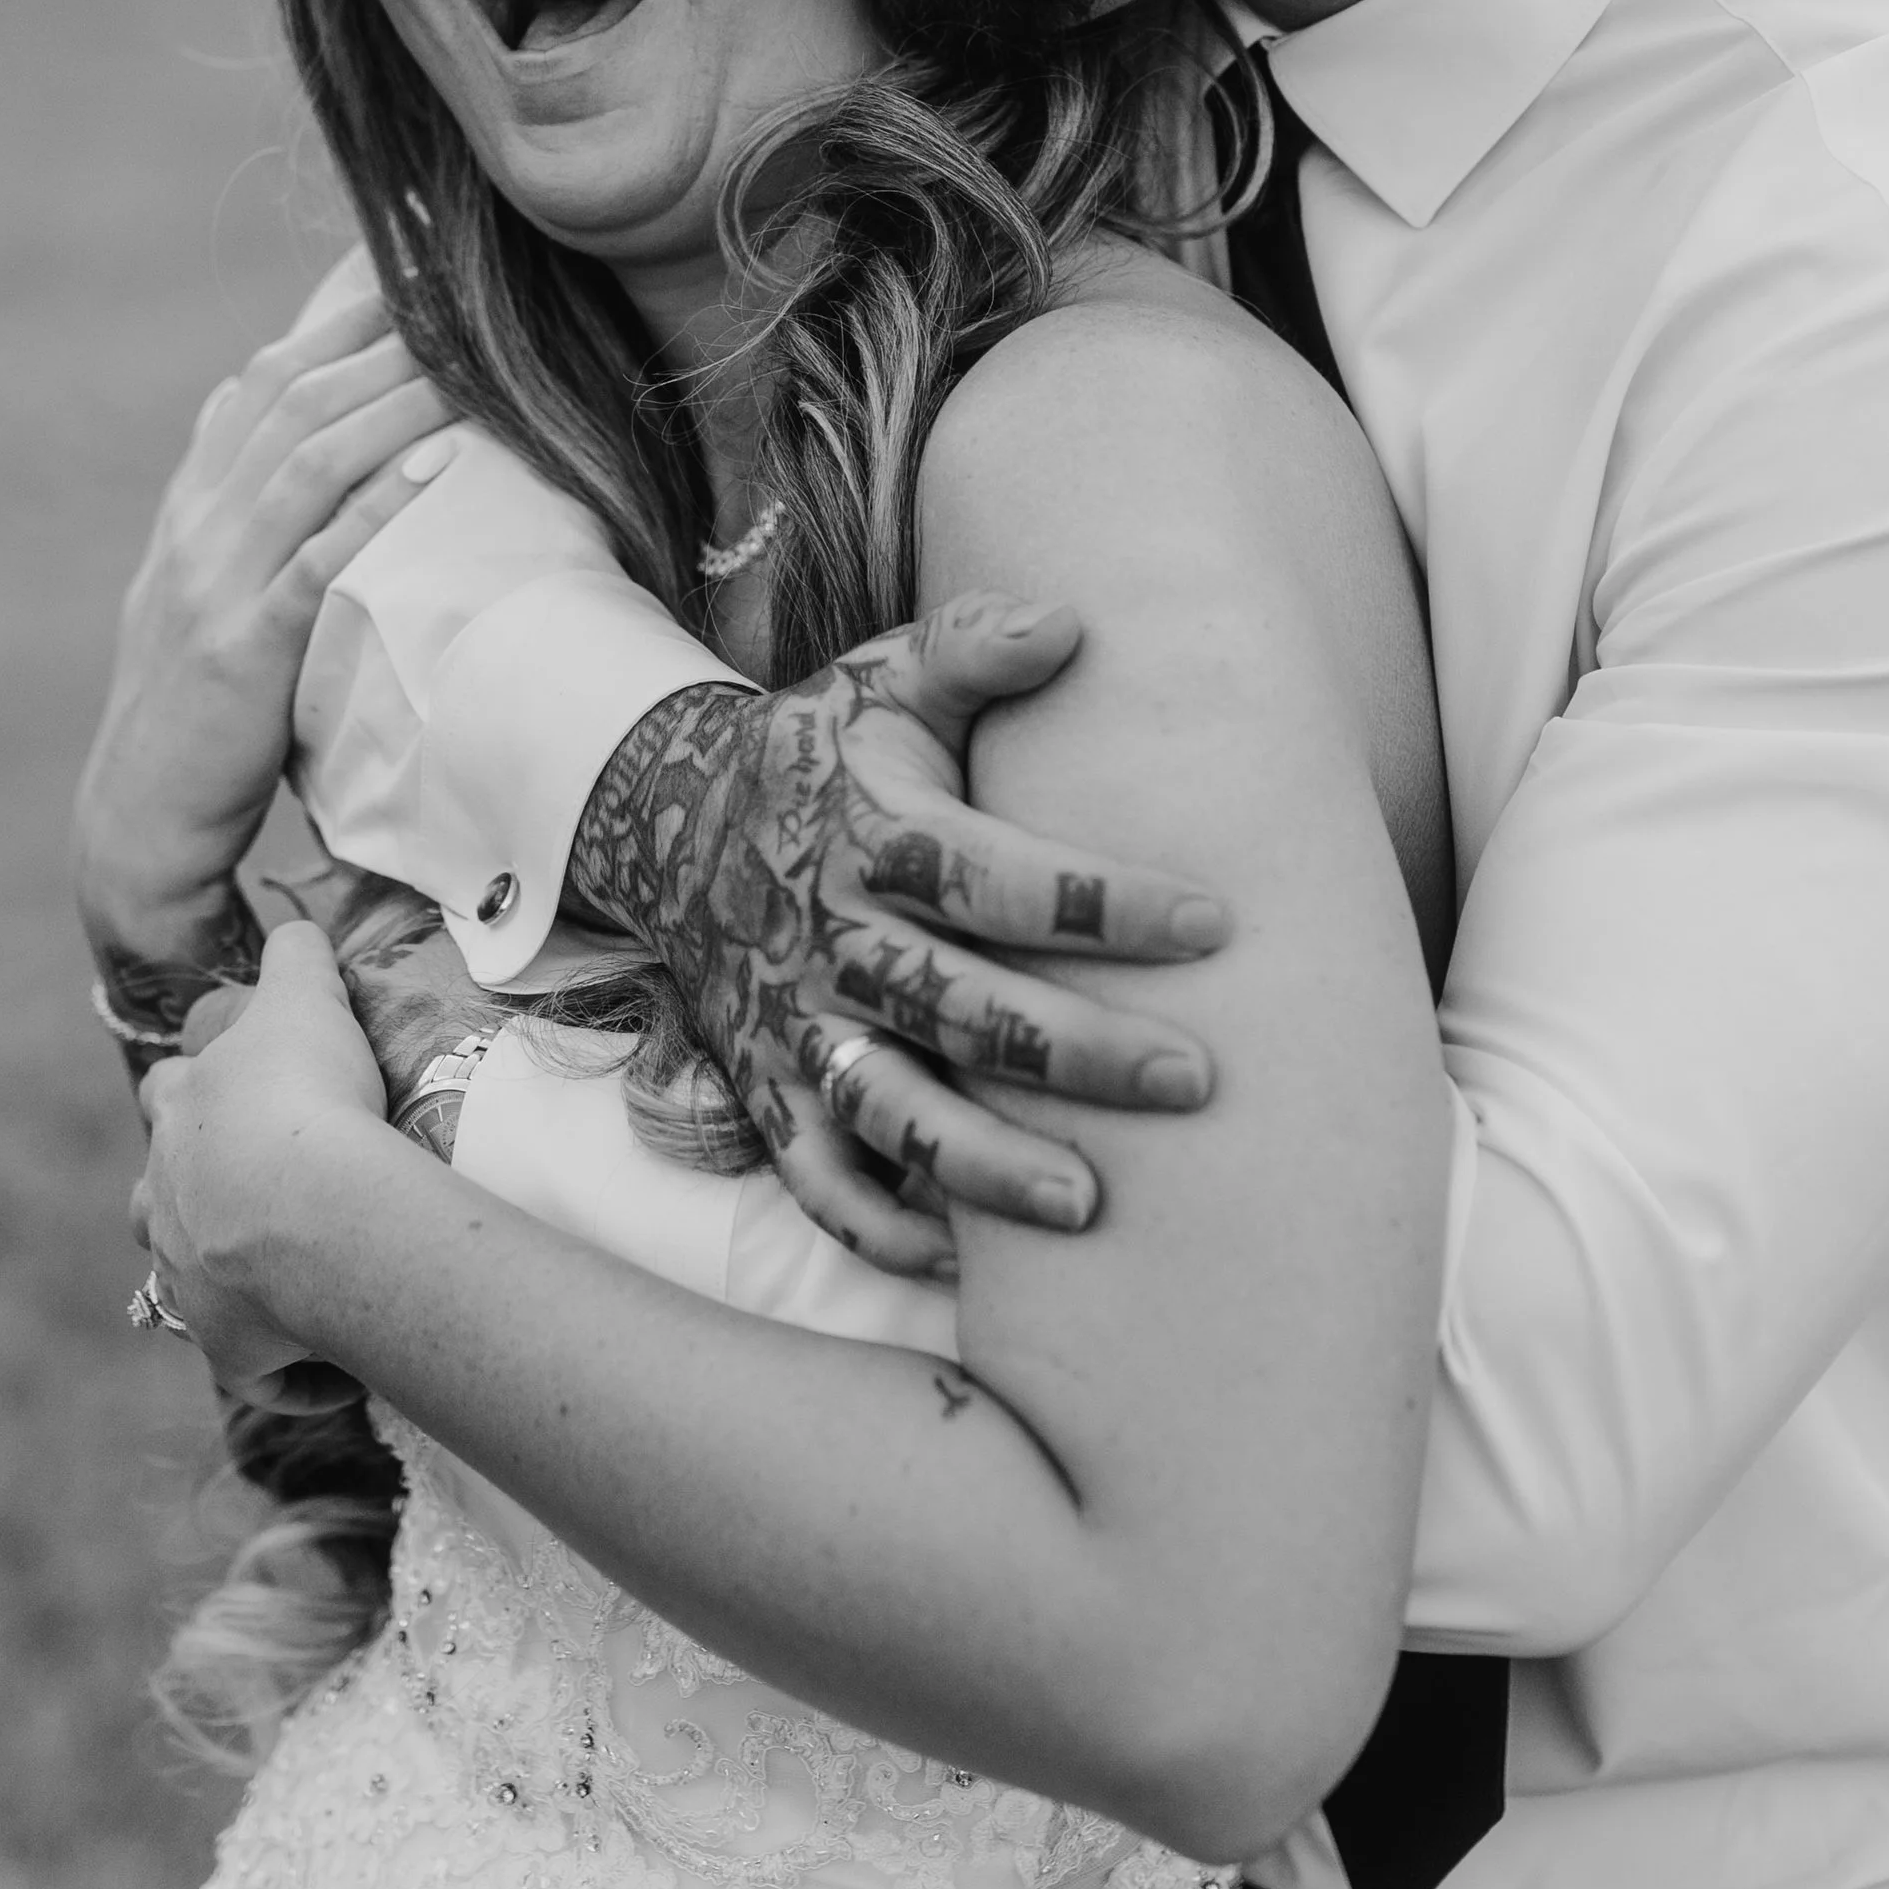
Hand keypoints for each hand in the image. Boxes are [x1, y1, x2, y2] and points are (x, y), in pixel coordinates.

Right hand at [76, 248, 456, 961]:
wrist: (136, 816)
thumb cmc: (191, 700)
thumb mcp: (198, 579)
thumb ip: (227, 490)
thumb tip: (252, 393)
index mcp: (195, 502)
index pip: (268, 378)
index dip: (339, 314)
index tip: (411, 257)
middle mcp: (200, 524)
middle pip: (296, 399)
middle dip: (380, 332)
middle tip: (459, 277)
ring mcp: (217, 582)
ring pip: (312, 462)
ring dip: (394, 398)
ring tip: (469, 351)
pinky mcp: (244, 651)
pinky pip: (319, 561)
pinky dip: (379, 504)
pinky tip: (437, 462)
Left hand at [131, 924, 392, 1401]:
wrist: (310, 1203)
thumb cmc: (304, 1092)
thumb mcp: (303, 997)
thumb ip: (297, 957)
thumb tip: (297, 930)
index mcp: (182, 1113)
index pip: (174, 1091)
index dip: (202, 1089)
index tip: (244, 1096)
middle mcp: (167, 1198)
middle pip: (156, 1196)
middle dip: (191, 1194)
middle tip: (256, 1193)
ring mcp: (188, 1280)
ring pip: (181, 1286)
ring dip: (222, 1282)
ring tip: (280, 1278)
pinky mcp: (230, 1349)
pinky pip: (262, 1372)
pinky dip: (294, 1372)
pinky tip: (335, 1368)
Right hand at [571, 594, 1227, 1271]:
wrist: (673, 825)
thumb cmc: (826, 754)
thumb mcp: (884, 680)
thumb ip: (974, 648)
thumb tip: (1071, 621)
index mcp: (873, 832)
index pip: (1000, 875)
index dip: (1105, 901)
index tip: (1216, 923)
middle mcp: (831, 938)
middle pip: (963, 1006)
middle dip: (1082, 1051)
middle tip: (1197, 1081)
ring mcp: (793, 1024)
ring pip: (892, 1109)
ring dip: (987, 1164)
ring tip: (1090, 1206)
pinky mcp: (766, 1090)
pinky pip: (818, 1179)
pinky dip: (882, 1228)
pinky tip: (966, 1266)